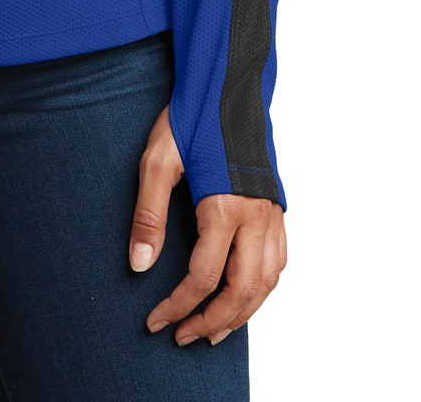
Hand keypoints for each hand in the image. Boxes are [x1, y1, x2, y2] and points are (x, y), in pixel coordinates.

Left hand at [128, 103, 286, 345]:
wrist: (228, 82)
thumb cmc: (190, 117)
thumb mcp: (157, 160)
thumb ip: (149, 215)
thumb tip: (140, 265)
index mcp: (225, 207)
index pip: (203, 277)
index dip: (178, 306)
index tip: (155, 322)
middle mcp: (256, 216)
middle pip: (242, 290)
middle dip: (214, 322)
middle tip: (185, 337)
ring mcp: (272, 211)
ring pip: (268, 281)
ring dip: (243, 313)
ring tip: (216, 330)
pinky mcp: (277, 203)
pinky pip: (280, 260)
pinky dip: (263, 287)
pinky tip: (246, 292)